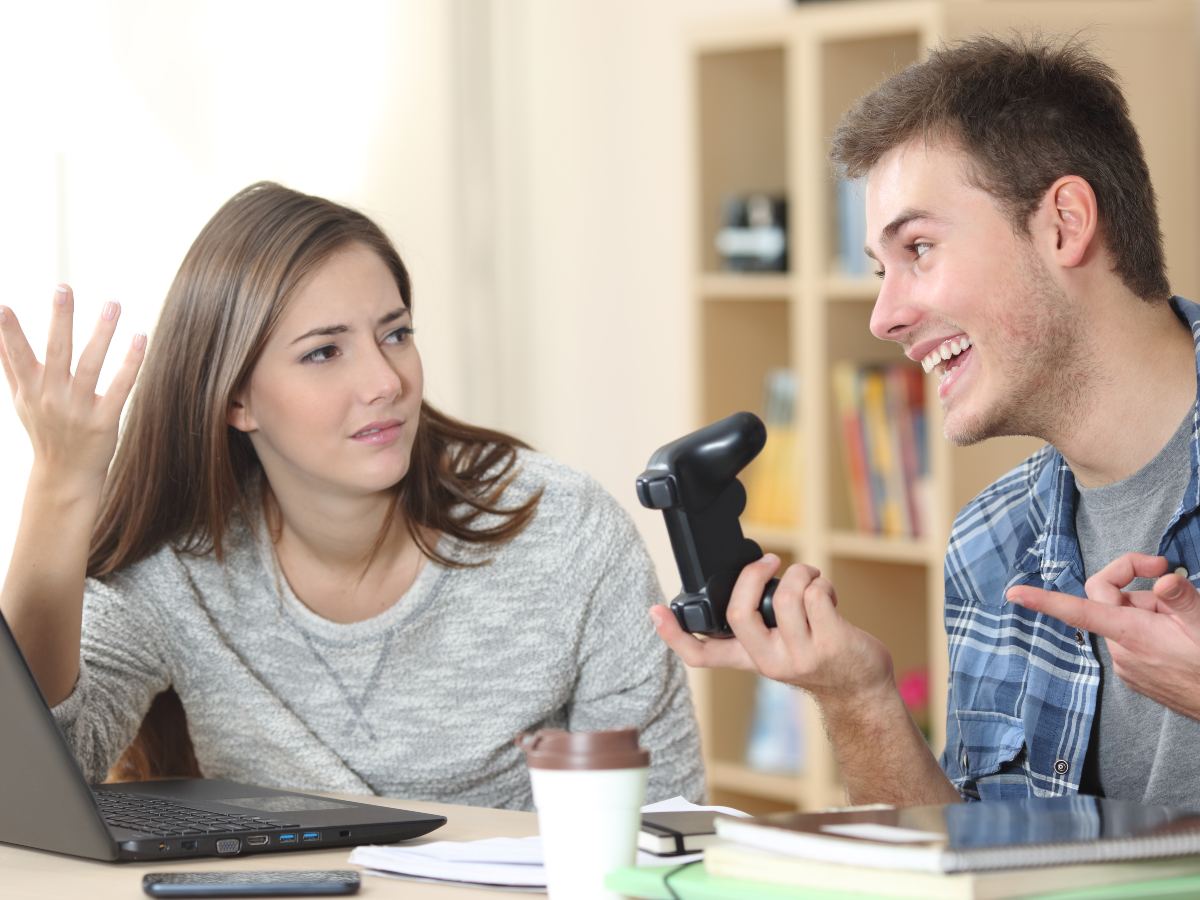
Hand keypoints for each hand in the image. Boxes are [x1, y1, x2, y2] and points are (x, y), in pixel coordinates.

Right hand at [0, 286, 145, 483]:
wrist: (64, 476)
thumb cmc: (44, 430)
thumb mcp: (21, 401)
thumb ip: (9, 367)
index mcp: (31, 389)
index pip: (16, 355)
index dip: (8, 332)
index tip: (2, 306)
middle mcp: (52, 397)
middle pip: (56, 352)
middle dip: (59, 319)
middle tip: (64, 287)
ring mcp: (78, 409)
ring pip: (91, 365)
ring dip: (102, 333)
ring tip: (113, 303)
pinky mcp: (105, 421)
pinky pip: (120, 387)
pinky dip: (130, 363)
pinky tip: (140, 338)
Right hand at [650, 553, 895, 704]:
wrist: (862, 688)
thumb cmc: (821, 656)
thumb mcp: (779, 648)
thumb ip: (757, 625)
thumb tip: (744, 580)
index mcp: (749, 658)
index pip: (701, 654)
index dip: (674, 634)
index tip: (654, 611)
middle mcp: (769, 661)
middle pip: (739, 613)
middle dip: (752, 574)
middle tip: (768, 560)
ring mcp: (800, 656)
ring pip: (785, 595)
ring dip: (802, 573)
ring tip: (810, 580)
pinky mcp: (830, 645)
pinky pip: (816, 595)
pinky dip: (822, 583)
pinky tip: (828, 595)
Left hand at [1007, 553, 1199, 719]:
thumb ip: (1182, 599)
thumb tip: (1164, 580)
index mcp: (1129, 633)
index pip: (1078, 611)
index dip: (1044, 601)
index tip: (1014, 594)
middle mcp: (1120, 649)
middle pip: (1106, 599)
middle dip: (1136, 587)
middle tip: (1170, 585)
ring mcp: (1126, 664)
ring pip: (1123, 617)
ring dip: (1148, 610)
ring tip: (1183, 624)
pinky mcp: (1134, 674)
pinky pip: (1131, 638)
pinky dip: (1149, 629)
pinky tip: (1176, 640)